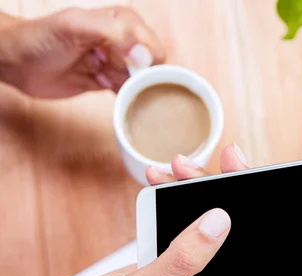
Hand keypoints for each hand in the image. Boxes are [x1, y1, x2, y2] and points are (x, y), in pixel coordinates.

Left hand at [0, 7, 164, 97]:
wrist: (16, 62)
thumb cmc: (40, 38)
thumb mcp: (77, 27)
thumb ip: (115, 34)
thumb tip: (145, 56)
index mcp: (123, 21)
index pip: (153, 47)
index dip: (143, 62)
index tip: (121, 65)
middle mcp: (123, 41)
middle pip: (151, 68)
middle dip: (134, 77)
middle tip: (107, 71)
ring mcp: (116, 63)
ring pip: (140, 82)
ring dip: (124, 87)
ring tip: (99, 76)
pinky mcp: (107, 81)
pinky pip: (128, 93)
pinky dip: (121, 96)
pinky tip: (101, 85)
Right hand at [57, 144, 301, 275]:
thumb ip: (182, 260)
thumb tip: (220, 222)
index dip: (300, 268)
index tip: (301, 228)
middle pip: (256, 250)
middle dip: (248, 203)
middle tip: (235, 165)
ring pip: (225, 229)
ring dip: (209, 193)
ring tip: (186, 165)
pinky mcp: (188, 260)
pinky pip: (195, 224)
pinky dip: (182, 198)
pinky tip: (165, 177)